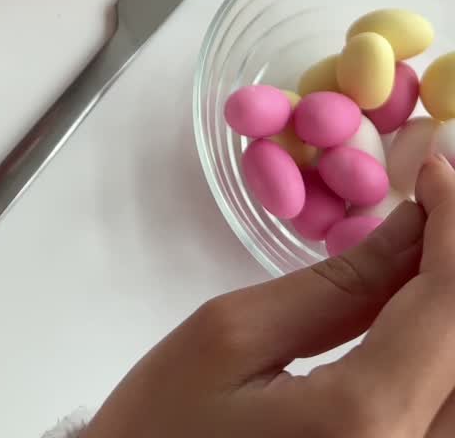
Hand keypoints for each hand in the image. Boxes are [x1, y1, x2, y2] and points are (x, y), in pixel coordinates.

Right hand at [87, 157, 454, 437]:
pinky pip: (445, 420)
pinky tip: (414, 319)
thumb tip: (413, 226)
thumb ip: (335, 284)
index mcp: (364, 421)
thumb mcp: (231, 335)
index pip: (448, 303)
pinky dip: (441, 361)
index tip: (435, 170)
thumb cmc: (157, 433)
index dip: (453, 222)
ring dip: (449, 314)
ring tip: (421, 258)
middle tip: (432, 209)